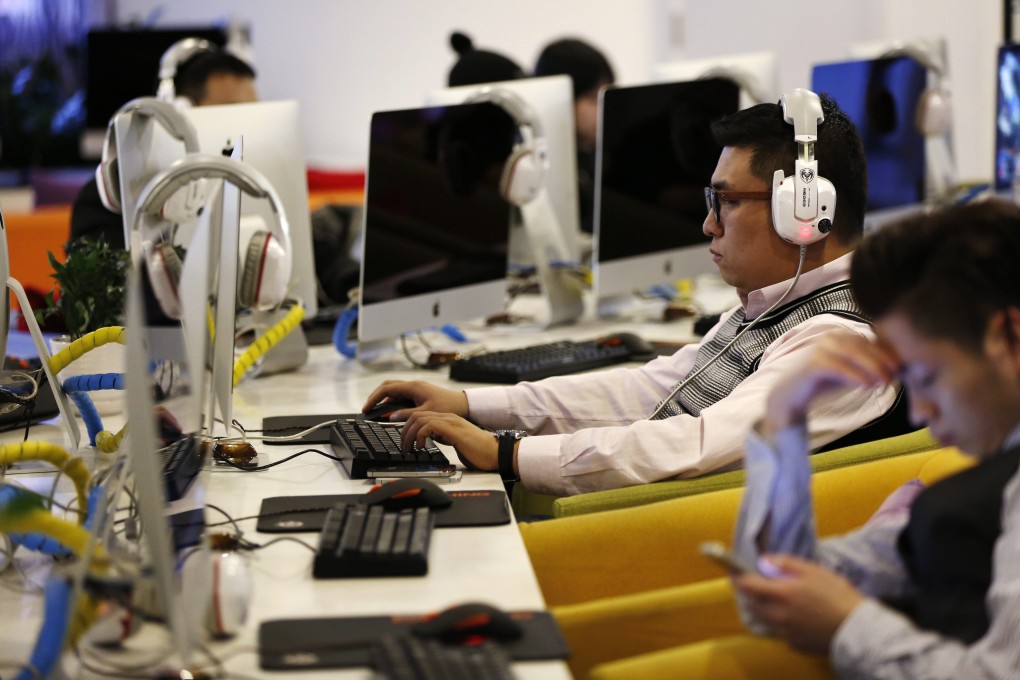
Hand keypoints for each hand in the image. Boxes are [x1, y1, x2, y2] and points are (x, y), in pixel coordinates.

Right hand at [361, 380, 468, 419]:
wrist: (464, 405)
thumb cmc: (447, 407)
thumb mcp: (425, 413)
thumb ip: (407, 415)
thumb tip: (390, 417)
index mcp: (413, 387)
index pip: (387, 389)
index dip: (374, 398)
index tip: (366, 408)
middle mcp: (413, 385)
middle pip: (388, 387)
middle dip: (376, 397)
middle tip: (368, 409)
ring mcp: (416, 389)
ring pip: (394, 391)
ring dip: (384, 400)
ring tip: (376, 413)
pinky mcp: (419, 394)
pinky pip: (401, 396)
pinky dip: (393, 403)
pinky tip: (390, 413)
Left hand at [400, 411, 497, 471]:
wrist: (495, 453)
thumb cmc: (478, 451)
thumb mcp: (454, 441)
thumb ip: (443, 436)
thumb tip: (431, 437)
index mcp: (448, 420)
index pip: (421, 416)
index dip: (408, 427)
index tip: (404, 440)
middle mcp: (448, 418)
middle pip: (417, 415)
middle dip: (405, 431)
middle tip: (403, 446)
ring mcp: (451, 422)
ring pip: (420, 419)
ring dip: (409, 434)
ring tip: (409, 448)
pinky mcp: (454, 430)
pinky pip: (429, 426)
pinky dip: (420, 435)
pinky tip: (421, 446)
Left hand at [734, 554, 864, 654]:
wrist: (857, 629)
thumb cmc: (837, 595)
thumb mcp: (813, 571)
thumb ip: (786, 564)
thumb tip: (765, 560)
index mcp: (781, 594)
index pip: (748, 585)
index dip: (738, 577)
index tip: (733, 571)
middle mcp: (778, 615)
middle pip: (751, 604)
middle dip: (747, 593)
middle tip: (749, 584)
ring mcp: (785, 632)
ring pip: (763, 619)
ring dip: (760, 608)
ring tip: (767, 598)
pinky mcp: (795, 644)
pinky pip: (778, 631)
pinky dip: (777, 622)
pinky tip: (788, 615)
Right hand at [763, 331, 899, 433]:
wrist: (791, 395)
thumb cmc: (823, 382)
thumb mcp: (850, 373)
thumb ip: (868, 368)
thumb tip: (896, 370)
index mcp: (841, 336)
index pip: (869, 339)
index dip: (887, 352)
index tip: (901, 366)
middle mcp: (830, 337)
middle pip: (862, 344)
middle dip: (882, 359)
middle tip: (896, 375)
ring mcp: (819, 348)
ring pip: (851, 353)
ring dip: (871, 367)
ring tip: (885, 381)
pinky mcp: (811, 363)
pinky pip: (836, 366)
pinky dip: (854, 375)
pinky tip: (867, 386)